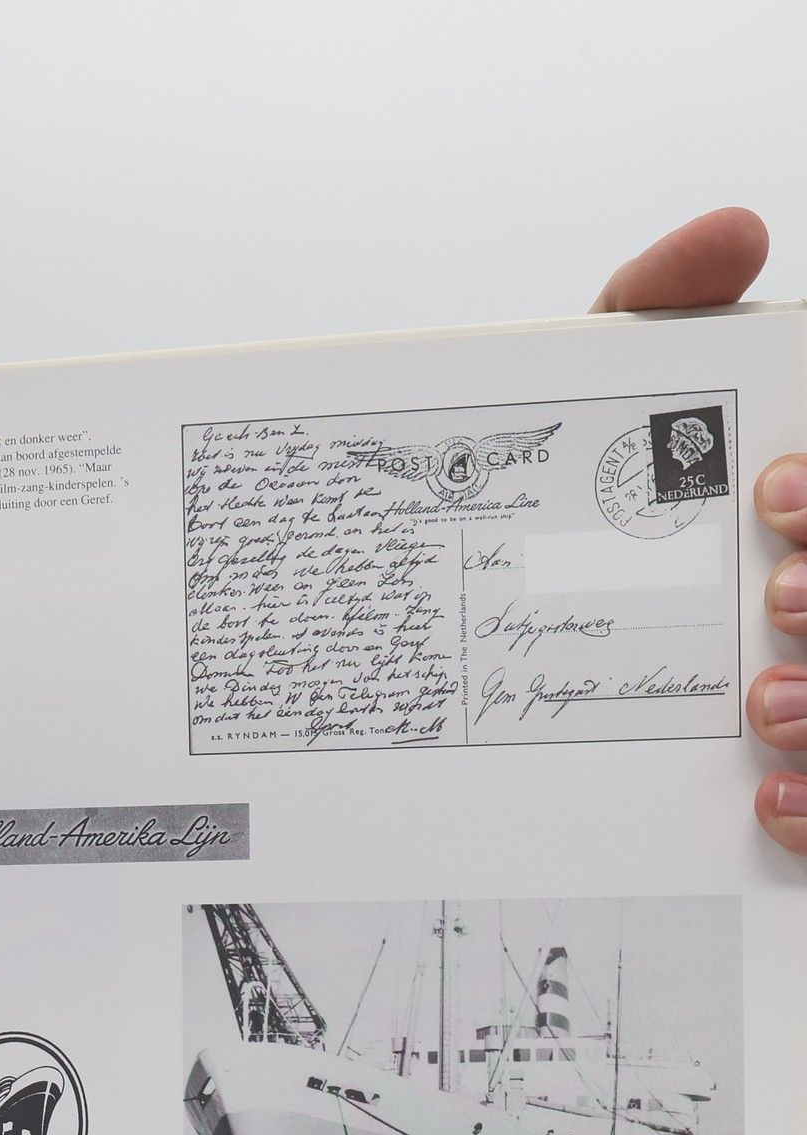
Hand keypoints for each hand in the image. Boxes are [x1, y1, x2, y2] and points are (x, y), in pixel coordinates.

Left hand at [592, 207, 803, 855]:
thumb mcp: (587, 427)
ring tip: (765, 706)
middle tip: (775, 599)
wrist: (458, 690)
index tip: (772, 494)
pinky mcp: (792, 798)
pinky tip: (763, 804)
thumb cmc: (560, 537)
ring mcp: (804, 701)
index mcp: (798, 519)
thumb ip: (652, 321)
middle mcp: (804, 605)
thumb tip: (731, 234)